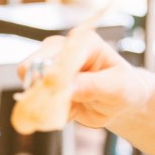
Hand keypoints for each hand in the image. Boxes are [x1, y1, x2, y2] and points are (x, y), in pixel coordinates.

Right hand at [16, 27, 149, 128]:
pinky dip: (51, 111)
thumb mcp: (116, 88)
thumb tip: (67, 87)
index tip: (58, 91)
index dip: (52, 74)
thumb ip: (92, 85)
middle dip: (42, 90)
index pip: (57, 53)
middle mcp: (61, 51)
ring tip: (73, 109)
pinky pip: (35, 101)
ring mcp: (50, 68)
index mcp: (81, 42)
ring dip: (47, 103)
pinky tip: (71, 111)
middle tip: (61, 105)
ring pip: (30, 86)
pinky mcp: (45, 86)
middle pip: (32, 65)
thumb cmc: (124, 88)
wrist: (122, 103)